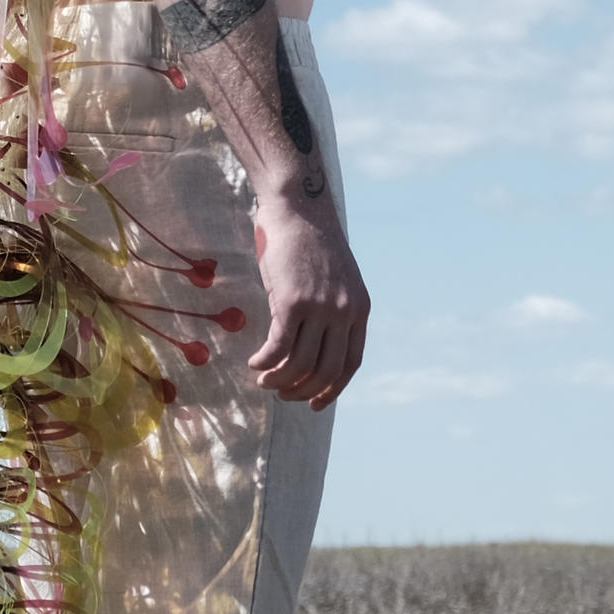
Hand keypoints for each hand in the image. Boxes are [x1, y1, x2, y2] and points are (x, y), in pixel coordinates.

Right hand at [248, 198, 369, 410]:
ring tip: (263, 382)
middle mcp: (343, 312)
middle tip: (282, 396)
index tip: (314, 404)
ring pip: (300, 363)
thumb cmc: (309, 242)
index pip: (351, 363)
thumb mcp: (333, 280)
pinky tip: (254, 364)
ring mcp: (319, 308)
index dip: (332, 390)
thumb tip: (310, 345)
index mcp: (359, 309)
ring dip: (279, 381)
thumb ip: (330, 310)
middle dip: (302, 391)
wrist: (298, 209)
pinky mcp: (292, 302)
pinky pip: (278, 347)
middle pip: (326, 370)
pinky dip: (265, 363)